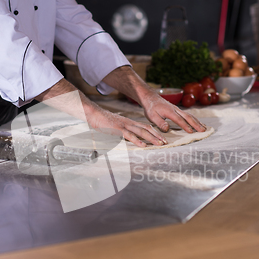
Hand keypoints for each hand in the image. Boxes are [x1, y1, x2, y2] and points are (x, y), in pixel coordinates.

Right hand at [36, 79, 167, 146]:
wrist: (93, 113)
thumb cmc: (102, 121)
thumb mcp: (115, 127)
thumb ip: (122, 132)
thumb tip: (127, 139)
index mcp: (129, 122)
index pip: (145, 127)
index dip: (155, 132)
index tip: (162, 138)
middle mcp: (129, 123)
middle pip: (146, 129)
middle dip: (157, 136)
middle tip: (165, 142)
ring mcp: (124, 125)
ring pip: (141, 132)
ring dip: (151, 139)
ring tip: (159, 144)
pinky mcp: (117, 129)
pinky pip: (129, 135)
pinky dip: (137, 141)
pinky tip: (143, 145)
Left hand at [102, 66, 206, 132]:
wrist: (150, 98)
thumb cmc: (151, 107)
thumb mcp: (152, 116)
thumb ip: (159, 122)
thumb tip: (167, 129)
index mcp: (170, 111)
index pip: (179, 120)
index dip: (185, 126)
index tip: (191, 132)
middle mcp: (176, 109)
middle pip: (188, 117)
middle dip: (196, 124)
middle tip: (203, 130)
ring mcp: (177, 109)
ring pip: (190, 115)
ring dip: (197, 122)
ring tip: (204, 128)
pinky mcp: (177, 110)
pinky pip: (188, 114)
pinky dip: (194, 119)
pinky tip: (197, 123)